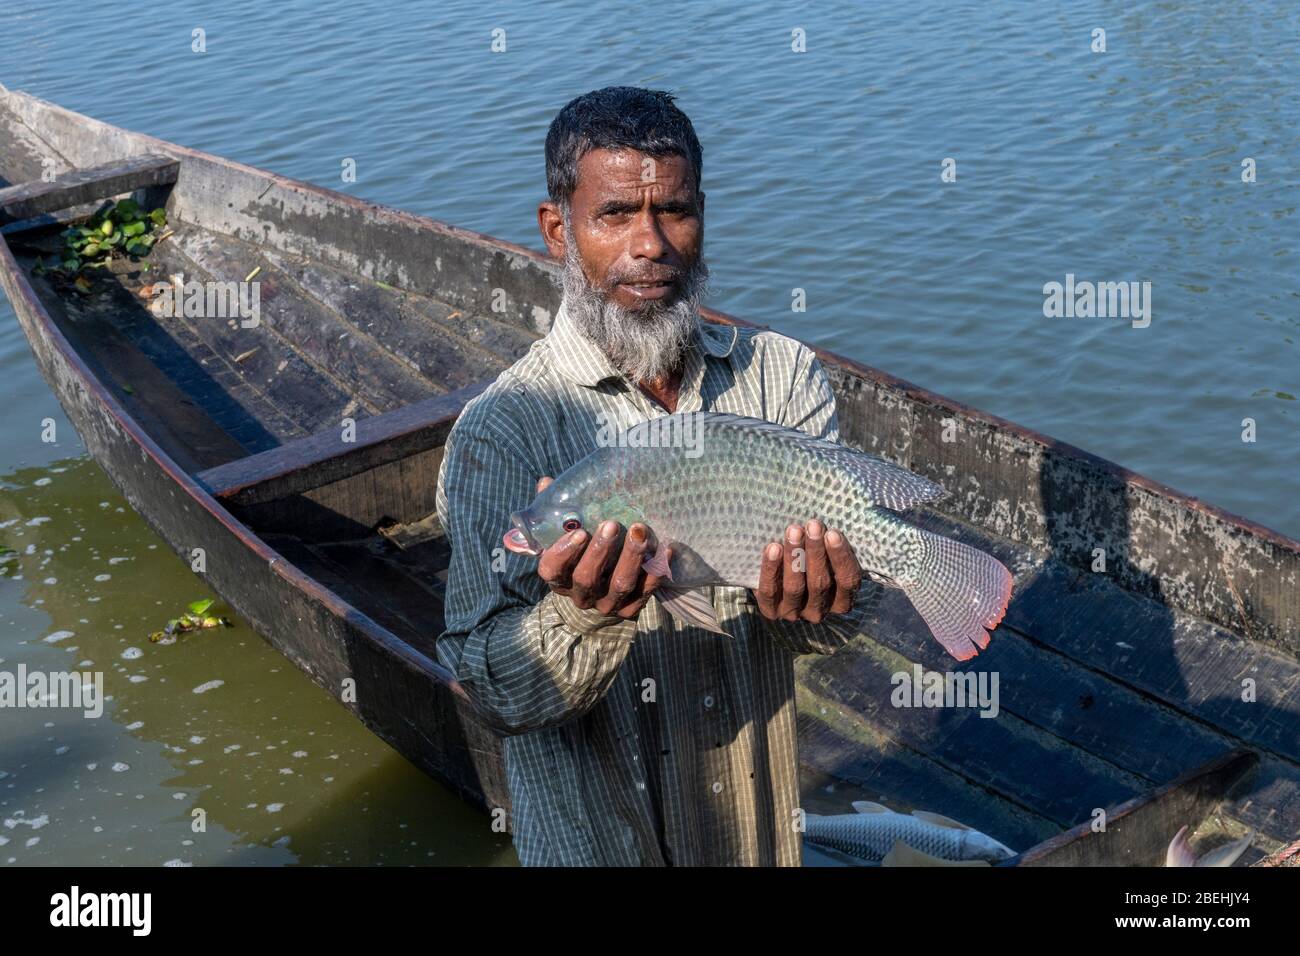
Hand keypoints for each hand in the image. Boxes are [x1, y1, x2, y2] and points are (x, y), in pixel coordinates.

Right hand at [533, 477, 669, 619]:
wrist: (602, 592)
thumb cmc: (580, 554)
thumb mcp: (565, 536)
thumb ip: (555, 513)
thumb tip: (547, 483)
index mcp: (559, 578)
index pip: (552, 571)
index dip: (563, 553)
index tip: (579, 532)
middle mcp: (581, 595)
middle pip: (586, 579)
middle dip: (600, 551)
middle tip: (611, 524)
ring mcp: (607, 603)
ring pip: (619, 585)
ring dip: (631, 557)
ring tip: (641, 531)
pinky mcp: (631, 608)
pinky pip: (646, 591)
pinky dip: (656, 570)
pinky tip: (665, 549)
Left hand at [753, 520, 861, 623]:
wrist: (775, 574)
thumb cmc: (809, 558)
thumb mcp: (825, 555)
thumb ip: (831, 545)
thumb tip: (833, 520)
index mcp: (841, 600)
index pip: (848, 582)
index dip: (841, 558)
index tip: (833, 533)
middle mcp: (820, 611)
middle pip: (821, 584)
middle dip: (816, 552)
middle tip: (813, 526)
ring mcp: (795, 612)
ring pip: (795, 587)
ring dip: (795, 557)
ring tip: (793, 531)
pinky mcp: (771, 610)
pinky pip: (770, 590)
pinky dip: (771, 568)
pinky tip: (773, 547)